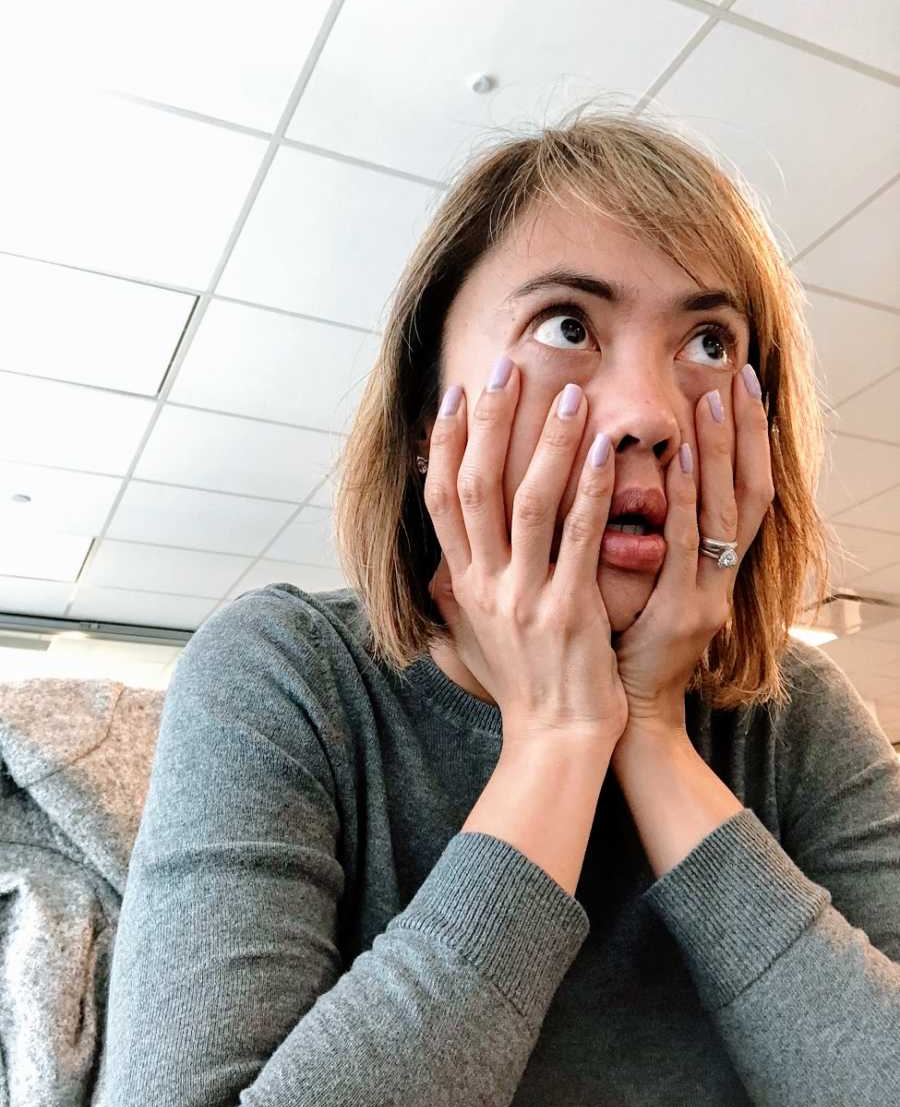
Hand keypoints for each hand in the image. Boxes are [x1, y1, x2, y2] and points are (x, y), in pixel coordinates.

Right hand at [425, 356, 627, 750]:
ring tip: (567, 391)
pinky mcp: (569, 611)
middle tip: (503, 366)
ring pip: (527, 503)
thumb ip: (460, 589)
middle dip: (487, 423)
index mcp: (463, 585)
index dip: (441, 444)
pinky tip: (607, 448)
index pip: (440, 500)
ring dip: (545, 443)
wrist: (557, 740)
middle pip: (475, 487)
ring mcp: (524, 598)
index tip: (453, 396)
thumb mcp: (475, 635)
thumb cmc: (525, 684)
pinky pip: (579, 538)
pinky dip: (590, 489)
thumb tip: (442, 555)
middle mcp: (484, 585)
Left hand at [611, 365, 774, 736]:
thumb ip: (634, 541)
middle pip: (746, 491)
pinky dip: (691, 500)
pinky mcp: (682, 614)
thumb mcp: (631, 587)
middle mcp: (717, 579)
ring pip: (726, 511)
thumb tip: (609, 486)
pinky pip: (689, 547)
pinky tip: (687, 458)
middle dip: (745, 433)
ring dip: (723, 452)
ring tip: (716, 397)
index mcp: (708, 570)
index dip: (744, 443)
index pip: (739, 493)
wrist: (618, 721)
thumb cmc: (616, 650)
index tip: (737, 389)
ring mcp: (705, 596)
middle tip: (740, 376)